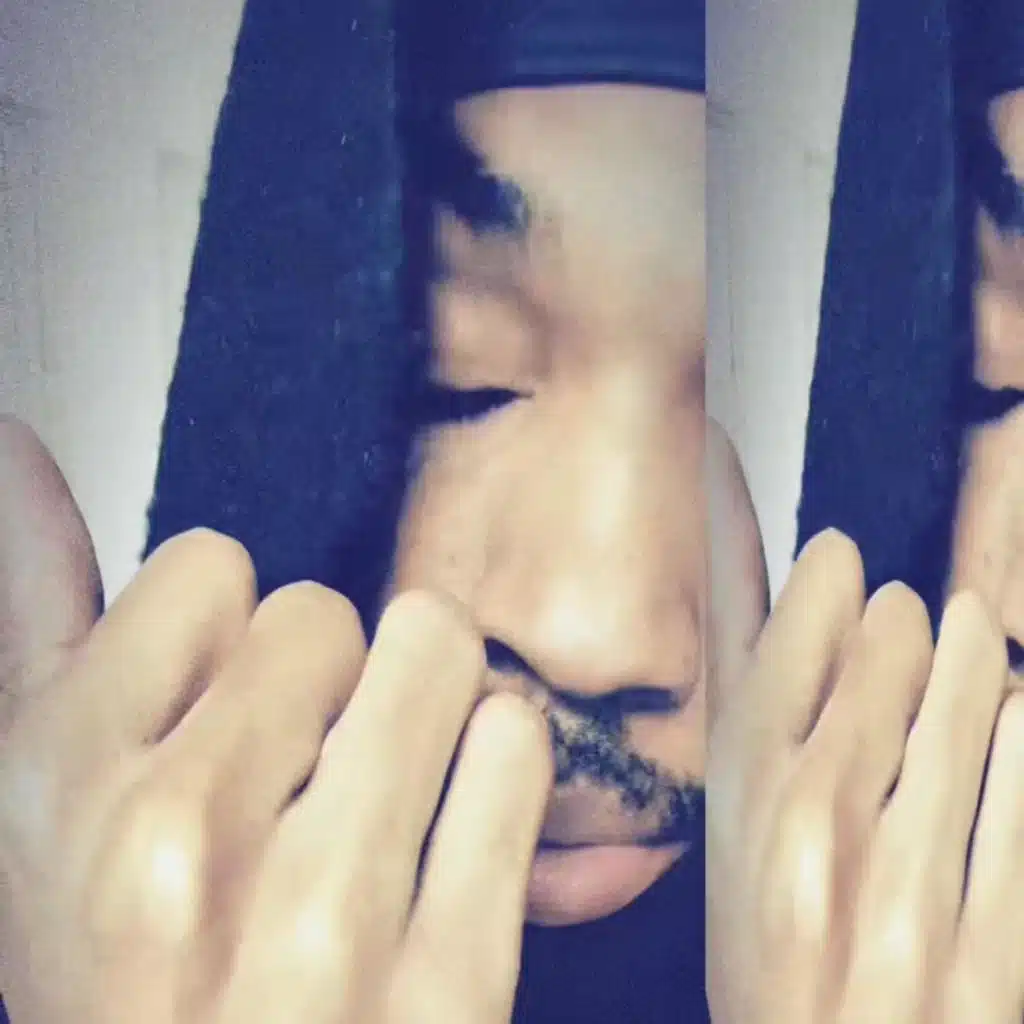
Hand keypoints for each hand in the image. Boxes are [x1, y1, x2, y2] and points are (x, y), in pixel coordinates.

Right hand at [0, 417, 552, 1023]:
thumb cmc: (125, 977)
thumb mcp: (41, 800)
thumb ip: (34, 613)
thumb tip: (20, 452)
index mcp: (65, 786)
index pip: (207, 567)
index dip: (226, 637)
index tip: (223, 710)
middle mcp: (183, 844)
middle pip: (325, 610)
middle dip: (321, 676)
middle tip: (293, 775)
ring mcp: (326, 916)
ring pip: (432, 647)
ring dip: (419, 696)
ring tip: (377, 784)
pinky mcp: (452, 976)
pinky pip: (515, 746)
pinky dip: (496, 762)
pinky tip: (448, 828)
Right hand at [707, 529, 1023, 1022]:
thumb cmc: (767, 952)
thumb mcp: (728, 829)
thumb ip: (746, 705)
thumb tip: (748, 572)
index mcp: (744, 792)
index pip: (795, 627)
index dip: (828, 572)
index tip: (840, 559)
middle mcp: (820, 822)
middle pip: (891, 643)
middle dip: (904, 617)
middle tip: (906, 619)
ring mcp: (912, 882)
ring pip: (974, 700)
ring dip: (976, 656)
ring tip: (968, 642)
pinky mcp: (993, 943)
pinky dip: (1023, 733)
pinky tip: (1010, 716)